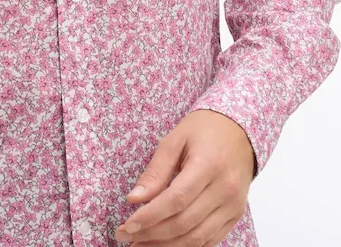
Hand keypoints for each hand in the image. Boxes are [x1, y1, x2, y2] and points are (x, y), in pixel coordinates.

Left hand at [113, 109, 255, 245]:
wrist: (239, 131)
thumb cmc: (204, 130)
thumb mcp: (175, 140)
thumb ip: (156, 171)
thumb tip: (135, 198)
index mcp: (208, 165)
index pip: (175, 200)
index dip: (150, 217)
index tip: (127, 226)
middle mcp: (224, 189)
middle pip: (184, 223)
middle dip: (152, 234)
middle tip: (126, 236)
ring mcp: (233, 206)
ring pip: (197, 238)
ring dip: (167, 246)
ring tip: (141, 244)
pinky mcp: (236, 215)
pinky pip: (210, 239)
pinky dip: (187, 245)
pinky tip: (166, 244)